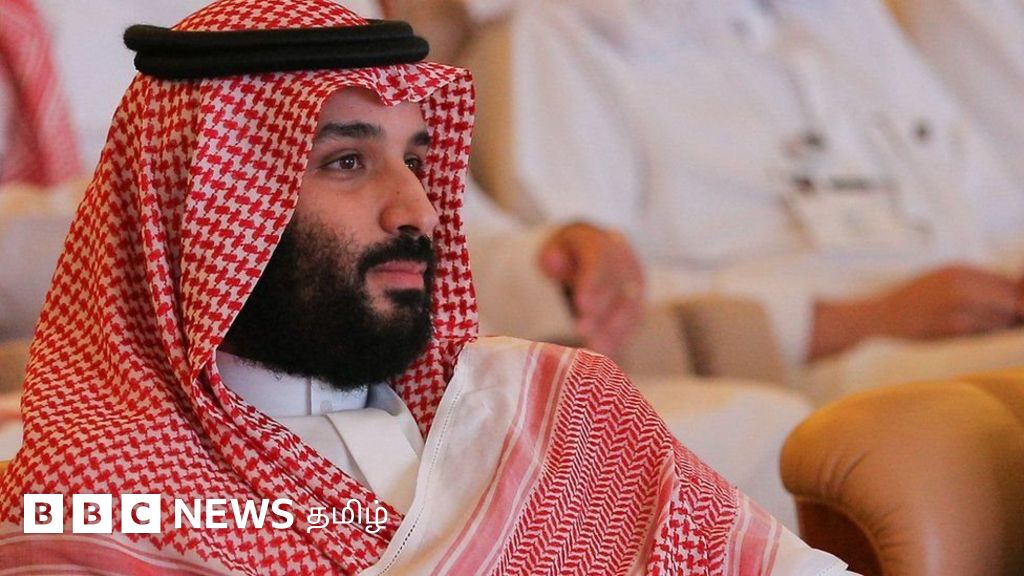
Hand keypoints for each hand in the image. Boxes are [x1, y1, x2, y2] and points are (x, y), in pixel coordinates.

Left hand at [538, 223, 644, 355]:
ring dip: (613, 330)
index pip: (599, 262)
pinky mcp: (637, 303)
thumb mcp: (554, 248)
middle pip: (615, 287)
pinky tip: (607, 352)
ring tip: (596, 349)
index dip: (592, 283)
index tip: (582, 305)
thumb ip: (552, 256)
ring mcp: (634, 283)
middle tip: (583, 331)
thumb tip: (553, 262)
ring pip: (629, 307)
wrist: (597, 252)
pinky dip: (620, 337)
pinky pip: (633, 321)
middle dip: (601, 312)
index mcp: (601, 244)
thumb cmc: (569, 253)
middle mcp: (624, 262)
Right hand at [810, 265, 1020, 359]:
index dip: (1016, 298)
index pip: (1008, 283)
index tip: (1012, 310)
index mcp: (960, 269)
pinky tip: (968, 335)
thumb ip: (973, 285)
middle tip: (1002, 323)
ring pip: (1003, 318)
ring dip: (999, 327)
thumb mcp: (940, 281)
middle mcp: (961, 283)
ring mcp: (958, 304)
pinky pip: (987, 333)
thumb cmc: (910, 302)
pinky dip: (985, 336)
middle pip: (1011, 300)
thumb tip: (1012, 298)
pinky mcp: (953, 326)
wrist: (878, 317)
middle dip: (1013, 314)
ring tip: (978, 329)